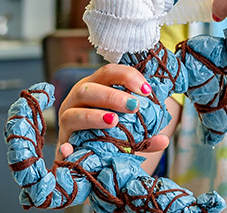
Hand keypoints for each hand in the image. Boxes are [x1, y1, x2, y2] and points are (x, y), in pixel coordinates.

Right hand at [55, 64, 171, 157]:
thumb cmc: (105, 133)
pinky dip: (67, 147)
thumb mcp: (126, 130)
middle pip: (88, 89)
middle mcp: (77, 100)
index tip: (146, 90)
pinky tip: (72, 150)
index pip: (108, 73)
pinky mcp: (63, 142)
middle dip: (111, 96)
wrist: (82, 154)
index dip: (127, 76)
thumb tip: (164, 139)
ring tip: (114, 121)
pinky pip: (62, 144)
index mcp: (94, 87)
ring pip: (73, 114)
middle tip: (134, 106)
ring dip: (93, 116)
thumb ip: (144, 134)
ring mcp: (66, 121)